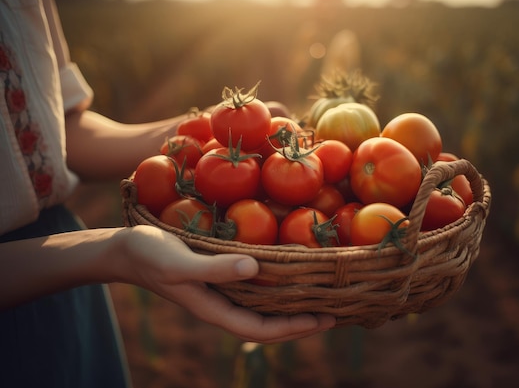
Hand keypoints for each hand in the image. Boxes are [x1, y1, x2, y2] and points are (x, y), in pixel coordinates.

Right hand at [116, 225, 335, 342]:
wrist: (125, 249)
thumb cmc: (149, 255)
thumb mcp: (180, 263)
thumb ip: (215, 269)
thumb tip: (255, 269)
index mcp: (215, 309)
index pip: (262, 329)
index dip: (295, 327)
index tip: (325, 319)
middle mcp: (222, 303)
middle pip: (268, 322)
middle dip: (301, 321)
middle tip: (334, 311)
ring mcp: (220, 290)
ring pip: (263, 305)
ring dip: (290, 303)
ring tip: (319, 294)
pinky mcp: (217, 274)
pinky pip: (253, 286)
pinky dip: (275, 284)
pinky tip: (286, 271)